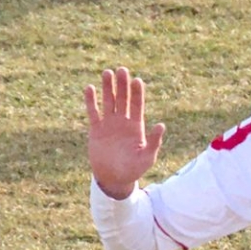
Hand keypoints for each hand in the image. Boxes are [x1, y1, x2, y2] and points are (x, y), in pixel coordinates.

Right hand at [84, 67, 165, 199]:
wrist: (113, 179)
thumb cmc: (133, 170)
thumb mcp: (146, 158)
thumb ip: (154, 142)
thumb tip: (161, 125)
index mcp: (136, 126)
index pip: (137, 104)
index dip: (137, 92)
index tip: (137, 80)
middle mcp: (123, 121)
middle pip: (123, 98)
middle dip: (122, 85)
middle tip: (122, 70)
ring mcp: (109, 124)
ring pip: (108, 101)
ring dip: (107, 87)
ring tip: (107, 72)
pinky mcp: (96, 130)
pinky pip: (93, 112)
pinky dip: (91, 101)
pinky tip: (89, 88)